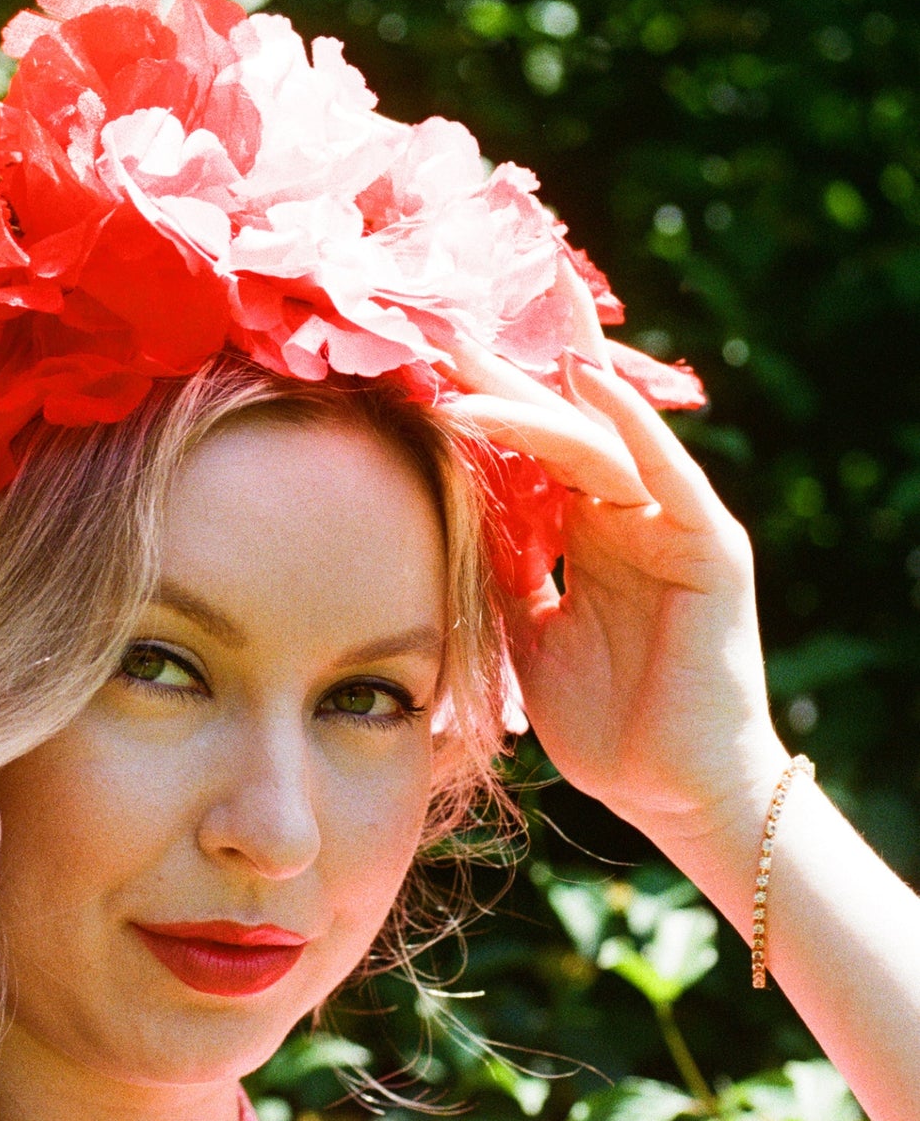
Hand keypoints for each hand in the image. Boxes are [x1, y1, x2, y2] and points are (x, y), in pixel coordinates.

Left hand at [450, 267, 788, 847]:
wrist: (669, 789)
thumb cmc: (601, 718)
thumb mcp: (525, 633)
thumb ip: (498, 573)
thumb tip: (435, 519)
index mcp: (586, 530)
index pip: (529, 450)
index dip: (477, 406)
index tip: (412, 368)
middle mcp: (627, 513)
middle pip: (556, 428)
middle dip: (494, 379)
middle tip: (432, 330)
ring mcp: (670, 523)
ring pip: (596, 440)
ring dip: (533, 395)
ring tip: (470, 354)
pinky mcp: (707, 545)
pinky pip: (664, 473)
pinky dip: (628, 423)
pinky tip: (586, 378)